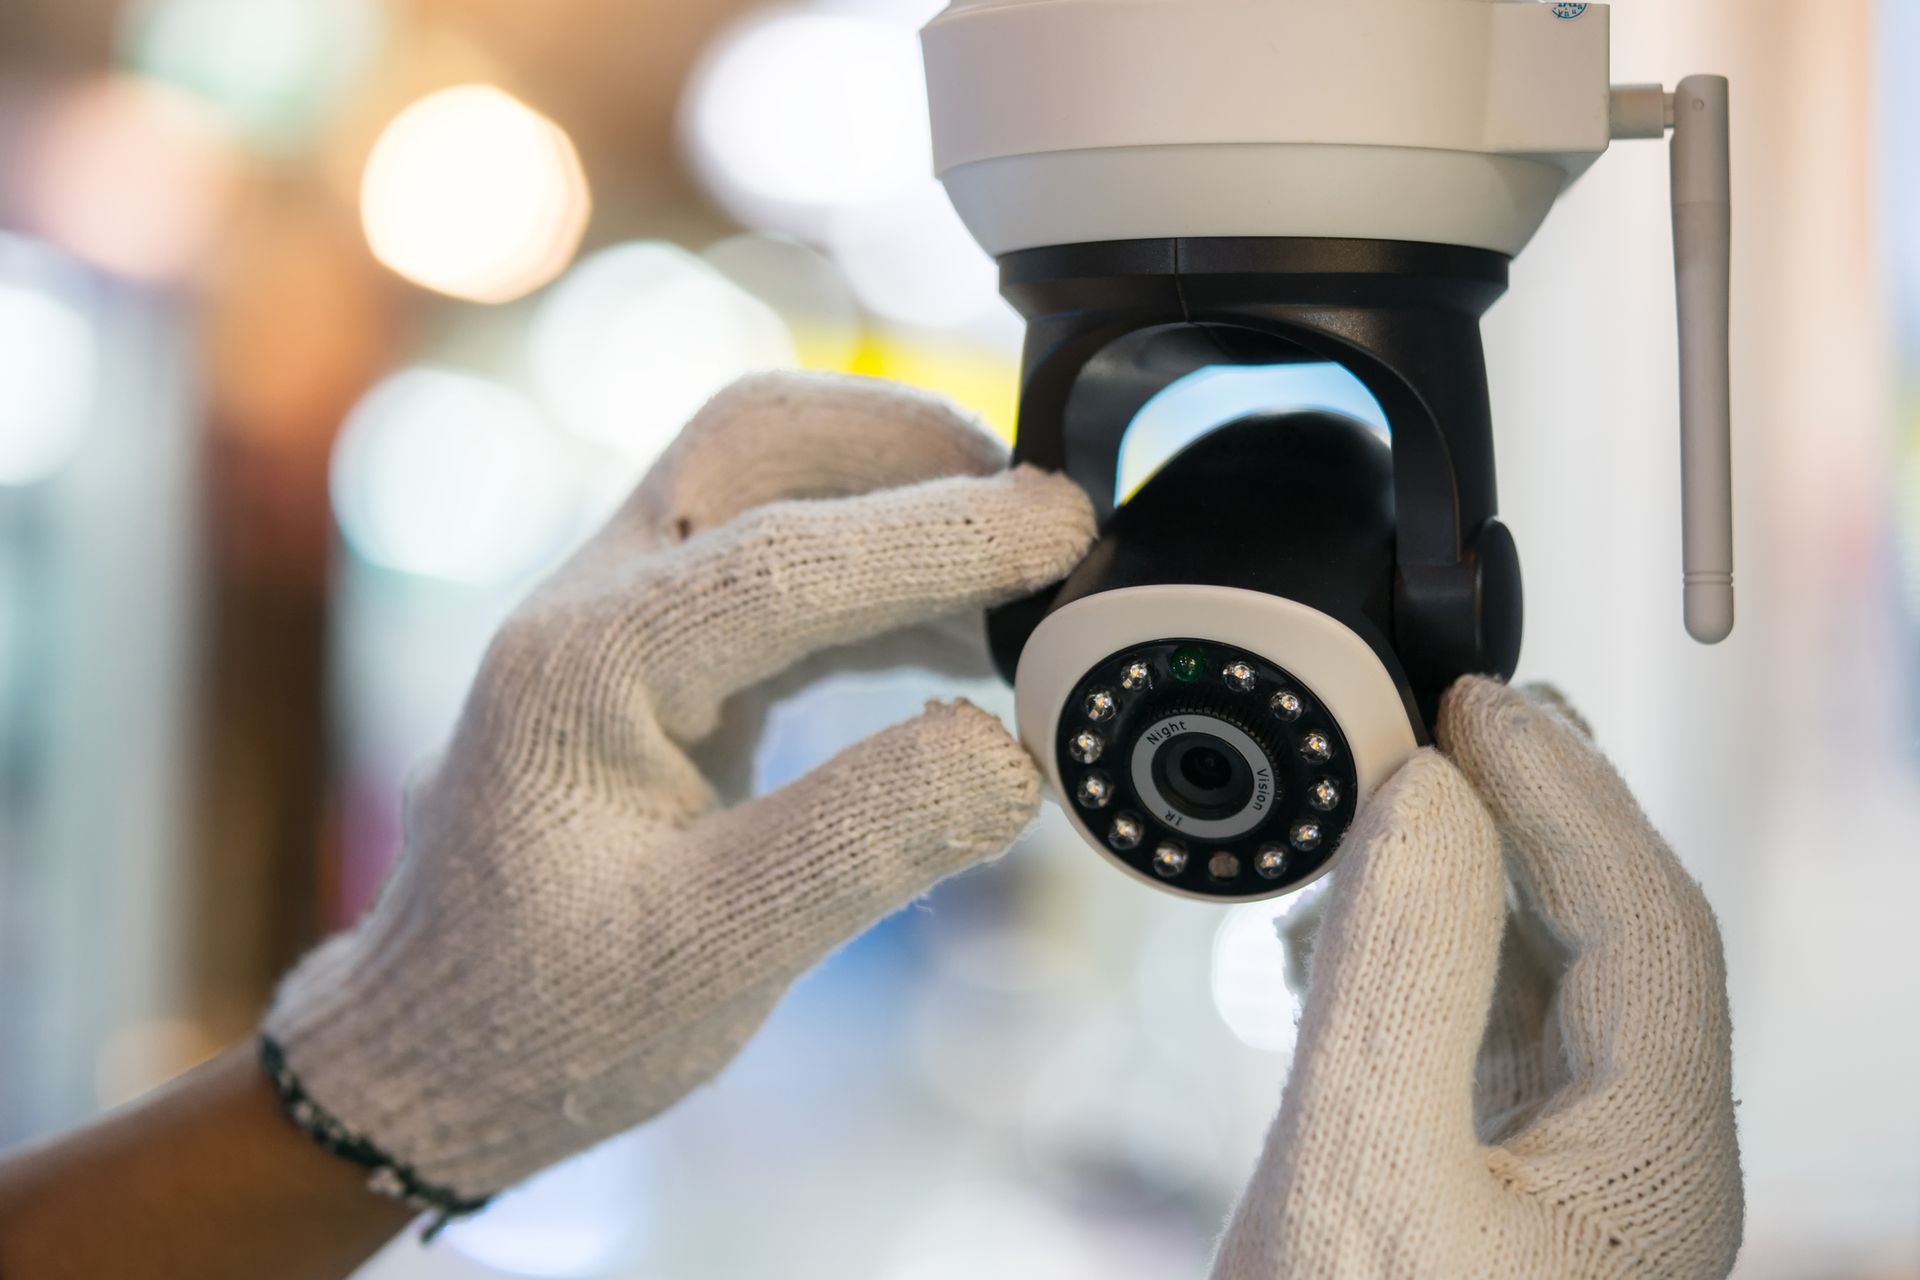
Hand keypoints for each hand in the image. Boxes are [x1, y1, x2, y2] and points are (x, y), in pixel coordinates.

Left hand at [261, 372, 1095, 1211]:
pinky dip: (880, 570)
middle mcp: (592, 604)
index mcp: (584, 671)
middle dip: (909, 444)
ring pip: (766, 477)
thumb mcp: (713, 955)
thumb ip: (864, 843)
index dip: (940, 537)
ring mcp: (620, 611)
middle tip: (1042, 506)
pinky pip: (778, 557)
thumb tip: (1011, 749)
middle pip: (755, 441)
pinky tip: (959, 636)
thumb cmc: (552, 1012)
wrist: (440, 1044)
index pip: (783, 559)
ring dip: (900, 494)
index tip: (1068, 528)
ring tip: (1023, 572)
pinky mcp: (658, 647)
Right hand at [1213, 677, 1742, 1278]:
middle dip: (1537, 809)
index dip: (1563, 790)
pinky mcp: (1497, 1185)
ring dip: (1477, 872)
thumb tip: (1426, 793)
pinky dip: (1431, 947)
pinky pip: (1492, 1028)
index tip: (1469, 702)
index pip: (1646, 920)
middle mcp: (1636, 1162)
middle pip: (1618, 937)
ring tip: (1400, 789)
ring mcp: (1571, 1178)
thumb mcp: (1359, 1176)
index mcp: (1652, 1163)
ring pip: (1553, 978)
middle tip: (1451, 712)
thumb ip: (1398, 983)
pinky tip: (1360, 917)